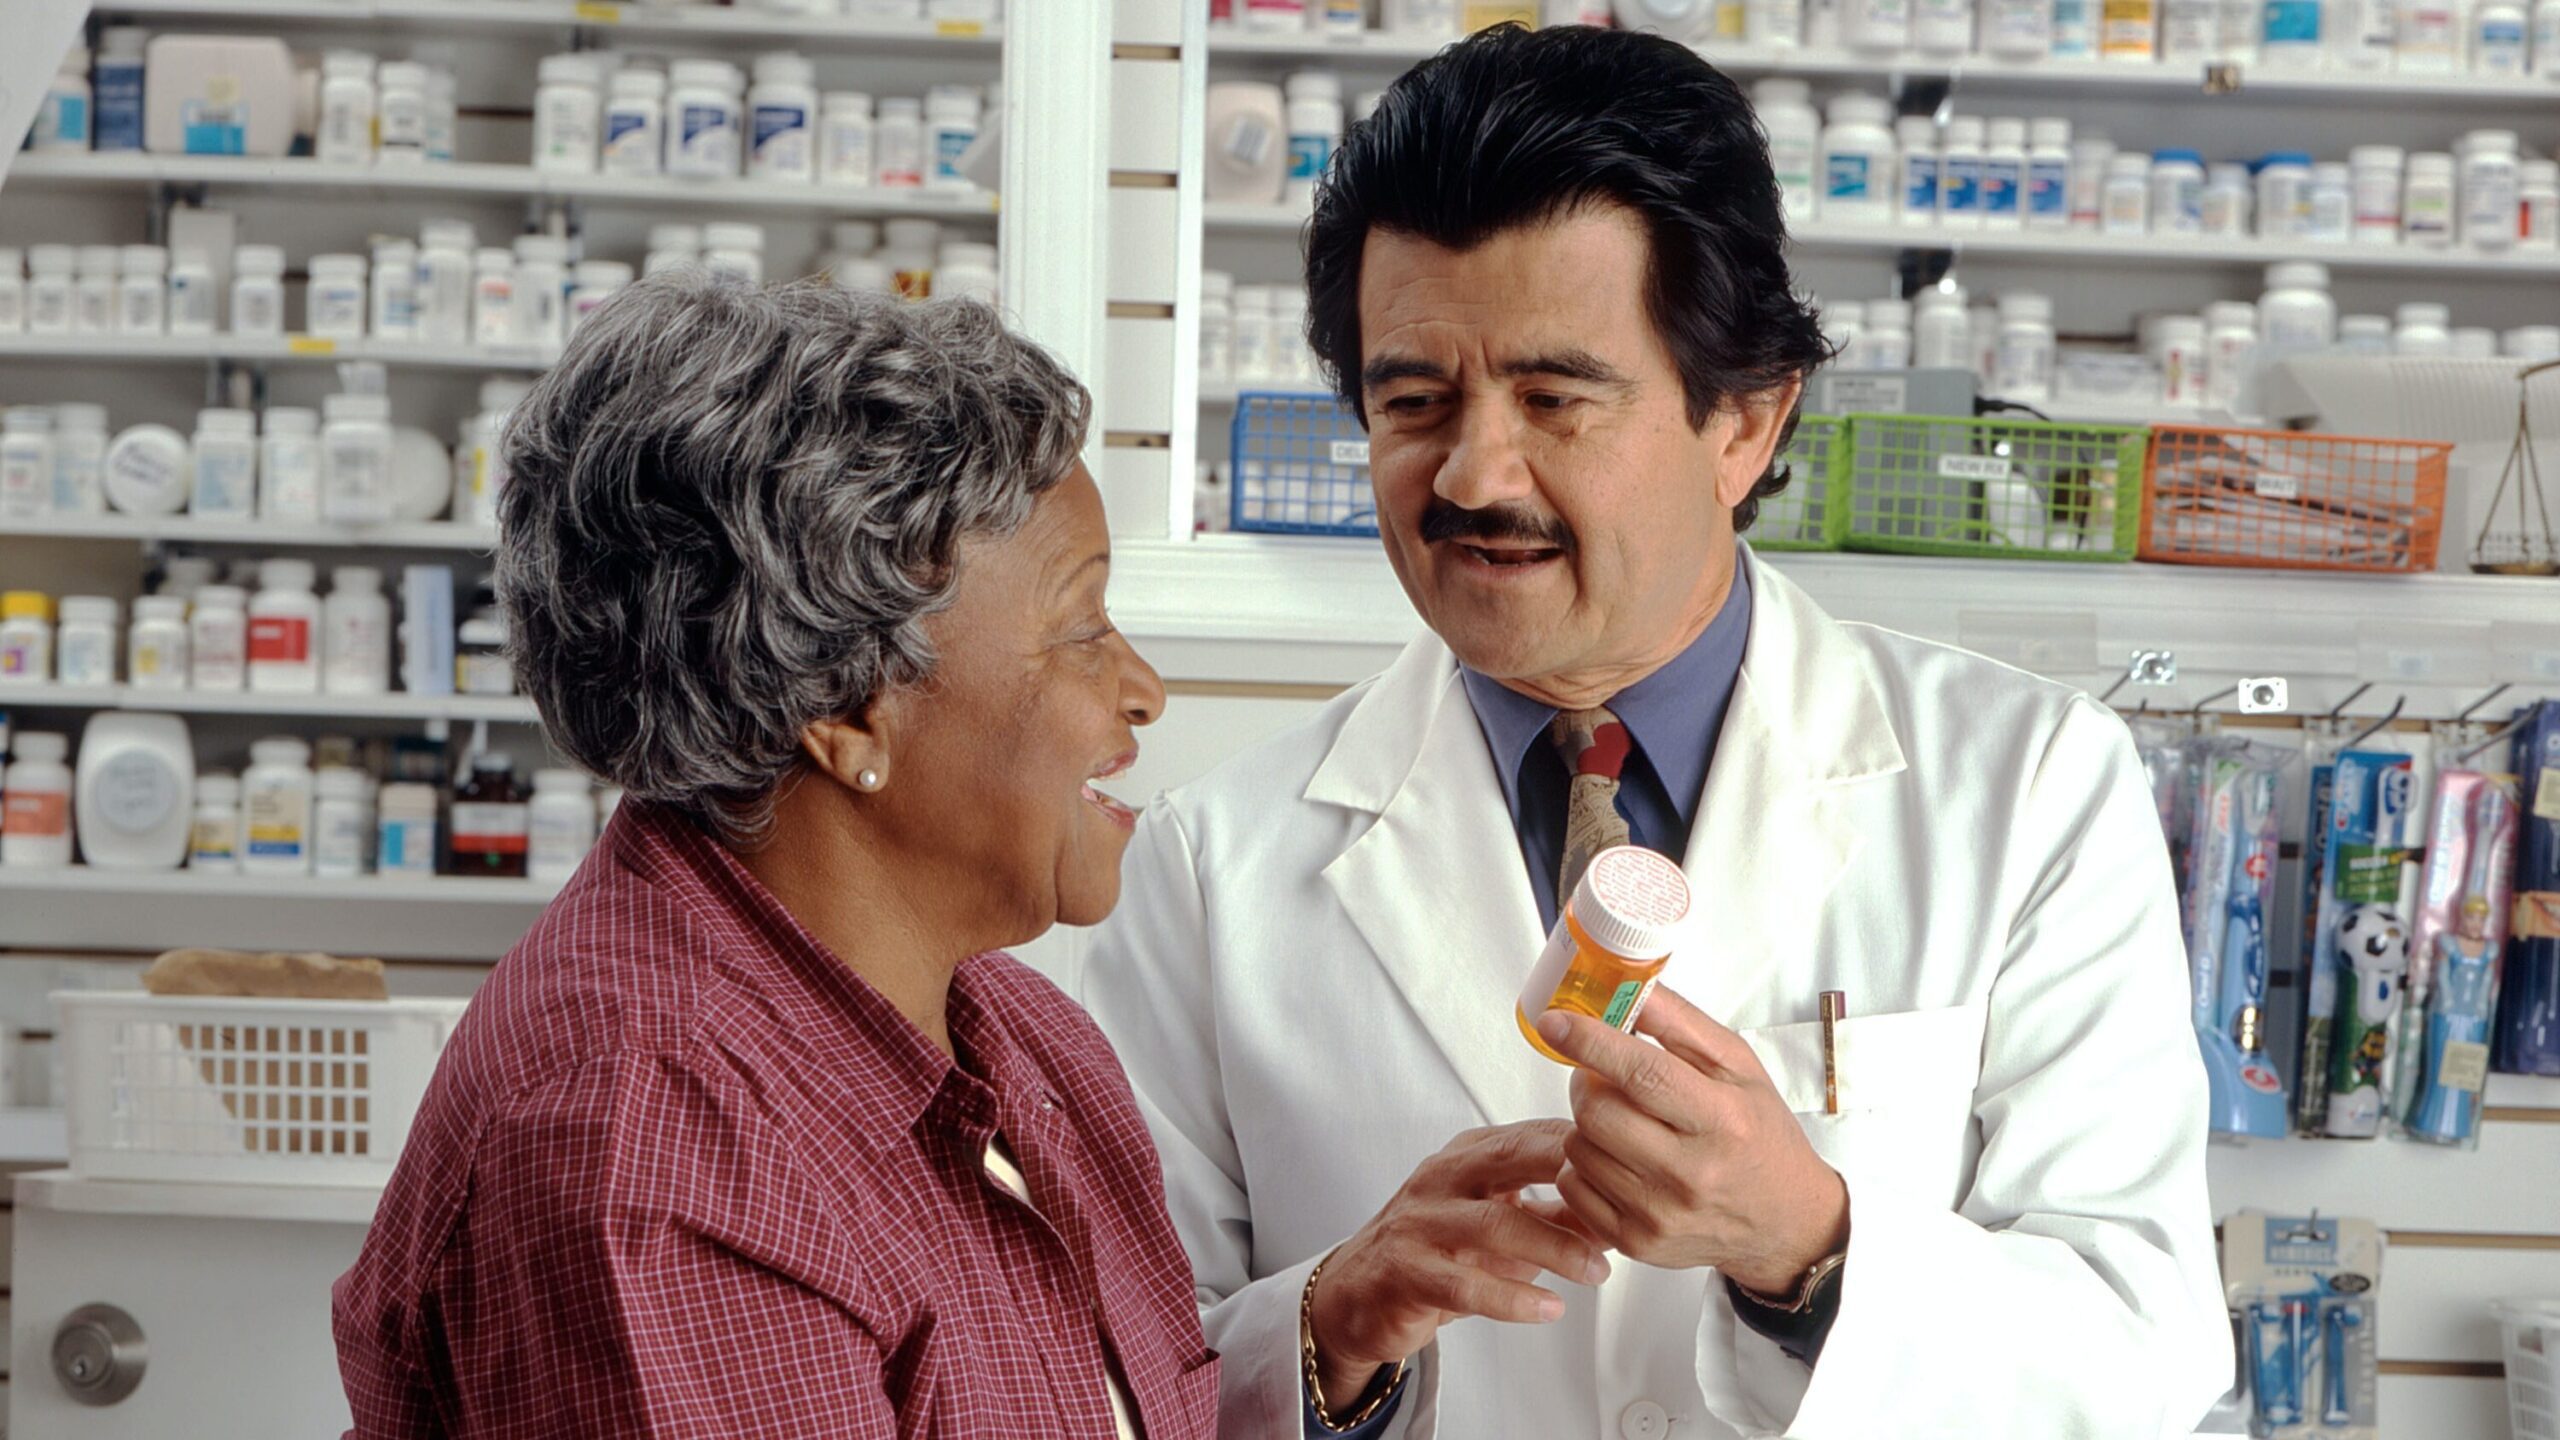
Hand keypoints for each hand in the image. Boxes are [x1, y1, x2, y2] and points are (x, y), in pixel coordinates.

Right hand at [1308, 1119, 1613, 1401]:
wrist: (1356, 1292)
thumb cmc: (1433, 1248)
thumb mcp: (1497, 1219)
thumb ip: (1554, 1211)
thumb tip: (1621, 1207)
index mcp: (1468, 1156)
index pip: (1531, 1134)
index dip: (1585, 1145)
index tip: (1632, 1161)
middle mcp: (1442, 1178)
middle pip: (1511, 1160)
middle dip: (1572, 1175)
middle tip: (1624, 1201)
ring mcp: (1421, 1222)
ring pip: (1494, 1224)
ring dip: (1554, 1247)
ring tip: (1597, 1272)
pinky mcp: (1407, 1271)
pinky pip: (1464, 1284)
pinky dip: (1512, 1298)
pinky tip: (1548, 1308)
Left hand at [1537, 986, 1849, 1296]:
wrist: (1784, 1221)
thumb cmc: (1760, 1136)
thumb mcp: (1739, 1067)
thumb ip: (1681, 1023)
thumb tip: (1629, 988)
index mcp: (1723, 1120)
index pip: (1642, 1074)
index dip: (1590, 1043)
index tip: (1557, 1021)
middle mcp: (1692, 1173)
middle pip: (1596, 1112)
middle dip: (1586, 1082)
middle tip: (1602, 1076)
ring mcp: (1661, 1214)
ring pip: (1578, 1148)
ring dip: (1587, 1123)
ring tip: (1623, 1121)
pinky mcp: (1637, 1243)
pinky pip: (1573, 1187)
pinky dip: (1583, 1163)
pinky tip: (1617, 1157)